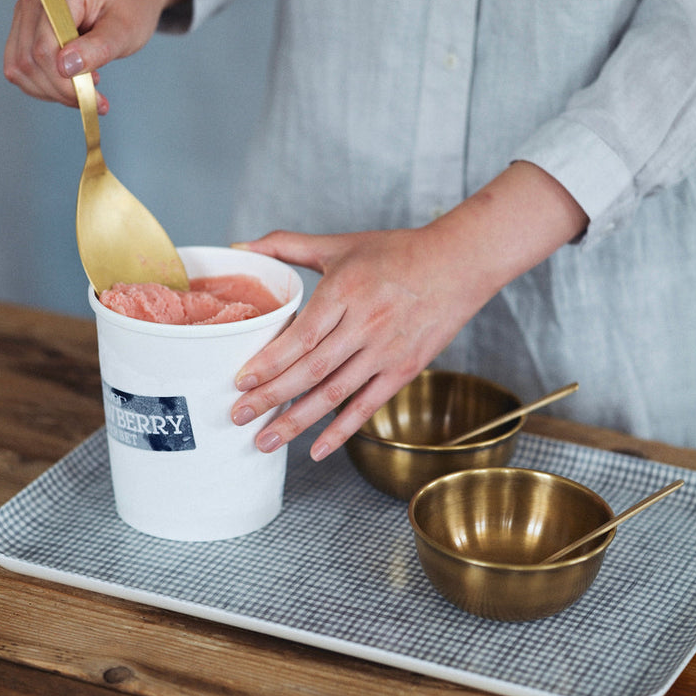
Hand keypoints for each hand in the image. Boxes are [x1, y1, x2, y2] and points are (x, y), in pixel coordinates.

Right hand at [3, 0, 189, 112]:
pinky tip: (72, 82)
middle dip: (61, 90)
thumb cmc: (129, 8)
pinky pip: (20, 67)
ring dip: (51, 91)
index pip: (44, 48)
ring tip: (87, 88)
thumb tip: (65, 68)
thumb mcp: (124, 30)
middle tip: (96, 99)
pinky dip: (44, 85)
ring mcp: (24, 10)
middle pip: (28, 60)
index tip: (97, 99)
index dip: (65, 82)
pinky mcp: (23, 27)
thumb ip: (97, 48)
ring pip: (19, 67)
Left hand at [231, 225, 481, 459]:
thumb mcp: (340, 244)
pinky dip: (341, 431)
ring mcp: (386, 351)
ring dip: (297, 421)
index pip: (301, 336)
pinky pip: (367, 406)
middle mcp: (365, 324)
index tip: (240, 381)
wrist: (458, 264)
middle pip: (310, 370)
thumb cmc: (397, 252)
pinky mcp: (404, 370)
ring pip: (334, 394)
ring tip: (265, 441)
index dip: (269, 362)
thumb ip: (287, 246)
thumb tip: (240, 246)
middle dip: (271, 398)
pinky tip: (316, 450)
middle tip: (238, 416)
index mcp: (345, 291)